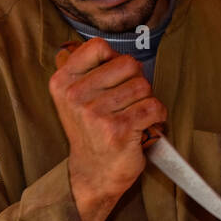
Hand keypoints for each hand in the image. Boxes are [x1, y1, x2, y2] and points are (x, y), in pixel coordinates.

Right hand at [49, 39, 165, 220]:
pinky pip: (154, 107)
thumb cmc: (91, 131)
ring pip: (143, 86)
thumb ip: (88, 69)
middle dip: (136, 81)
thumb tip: (115, 49)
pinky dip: (158, 115)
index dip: (116, 59)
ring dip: (146, 100)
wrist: (93, 173)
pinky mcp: (118, 130)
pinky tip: (146, 124)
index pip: (99, 46)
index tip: (115, 79)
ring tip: (135, 115)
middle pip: (128, 64)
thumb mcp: (74, 97)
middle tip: (128, 101)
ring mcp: (96, 113)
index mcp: (63, 82)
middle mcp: (76, 96)